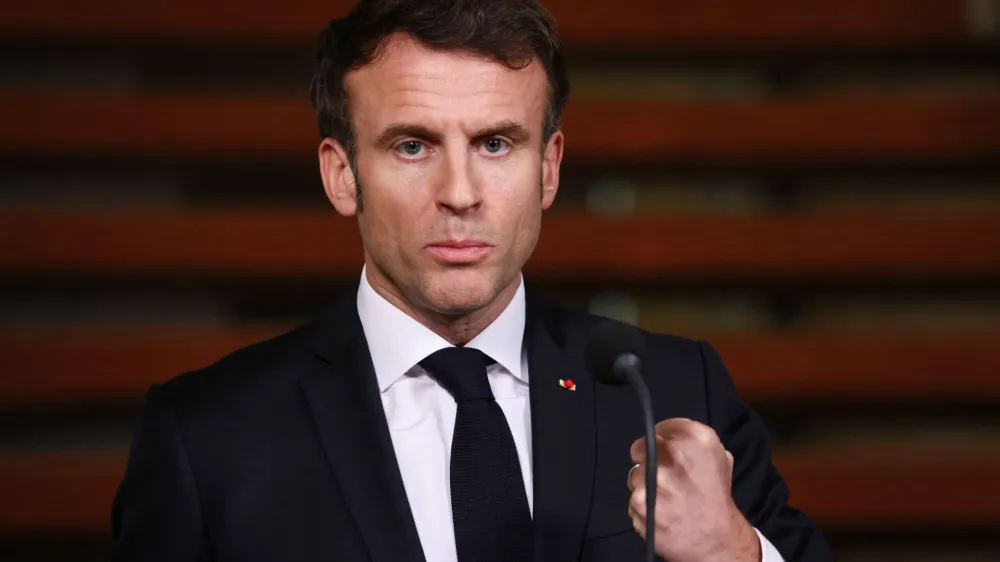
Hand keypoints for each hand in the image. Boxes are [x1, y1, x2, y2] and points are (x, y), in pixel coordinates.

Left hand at [627, 418, 759, 561]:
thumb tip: (668, 434)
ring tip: (668, 498)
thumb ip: (692, 440)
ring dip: (645, 485)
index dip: (661, 441)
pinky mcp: (640, 501)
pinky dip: (643, 506)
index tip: (664, 452)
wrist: (717, 538)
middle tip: (664, 477)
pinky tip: (662, 511)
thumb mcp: (719, 457)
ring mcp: (654, 478)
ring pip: (635, 474)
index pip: (660, 428)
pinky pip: (633, 498)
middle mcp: (673, 454)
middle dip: (648, 460)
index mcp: (695, 438)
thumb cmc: (716, 498)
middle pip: (641, 448)